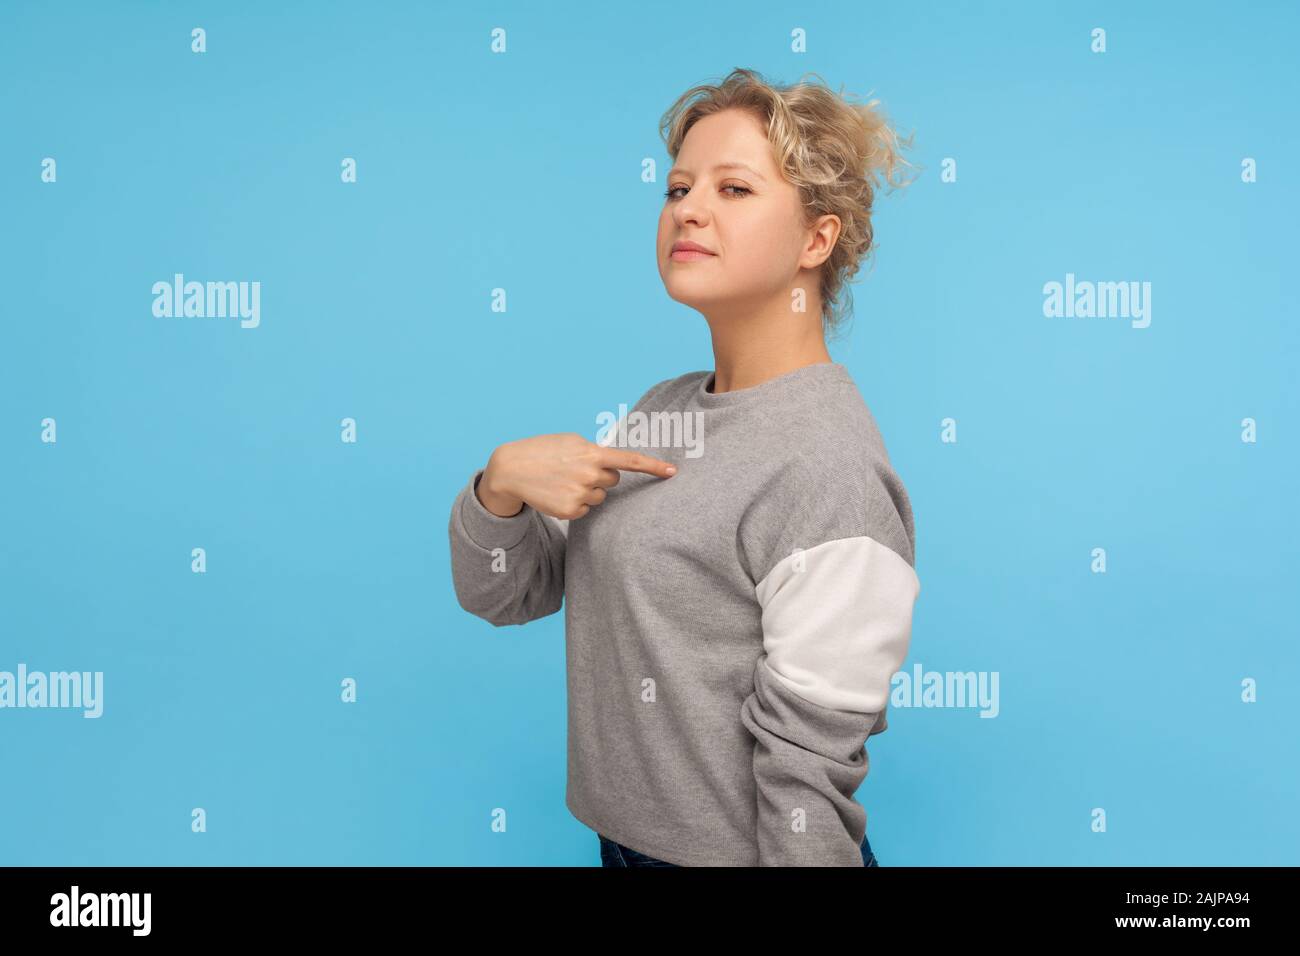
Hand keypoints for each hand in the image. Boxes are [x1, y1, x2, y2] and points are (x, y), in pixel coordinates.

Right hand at [477, 433, 675, 519]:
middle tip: (575, 469)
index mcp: (592, 453)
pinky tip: (557, 493)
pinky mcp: (572, 511)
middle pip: (613, 480)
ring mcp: (581, 494)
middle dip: (600, 476)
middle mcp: (590, 475)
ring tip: (562, 480)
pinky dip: (575, 503)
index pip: (629, 460)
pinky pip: (586, 509)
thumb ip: (594, 451)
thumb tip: (610, 464)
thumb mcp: (570, 441)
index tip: (673, 471)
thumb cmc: (543, 451)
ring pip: (600, 496)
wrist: (511, 470)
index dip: (653, 466)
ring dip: (587, 489)